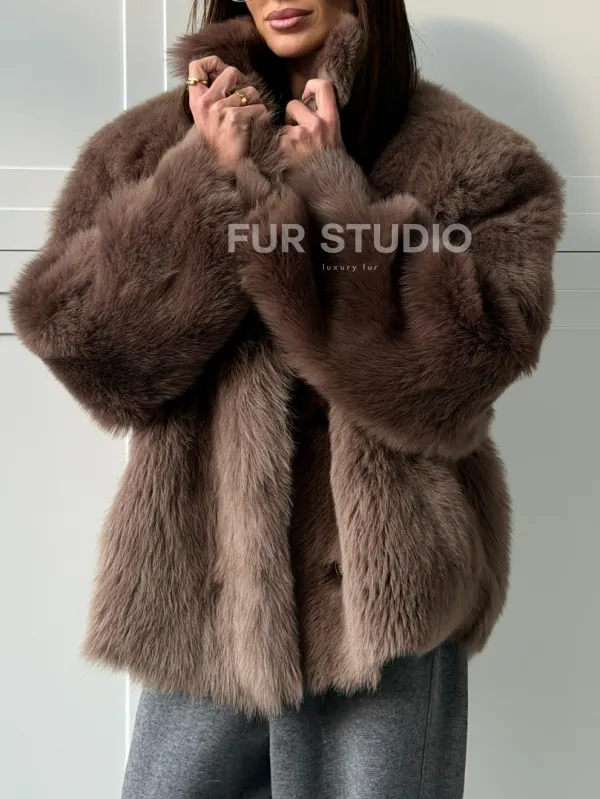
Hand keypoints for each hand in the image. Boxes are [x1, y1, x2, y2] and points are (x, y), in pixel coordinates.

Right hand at [187, 56, 267, 171]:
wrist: (220, 169)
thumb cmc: (217, 144)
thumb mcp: (206, 117)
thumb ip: (211, 96)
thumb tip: (226, 75)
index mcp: (196, 100)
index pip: (196, 66)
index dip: (212, 62)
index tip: (222, 71)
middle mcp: (206, 102)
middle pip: (230, 71)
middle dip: (243, 82)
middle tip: (244, 98)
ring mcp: (220, 110)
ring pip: (250, 90)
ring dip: (255, 103)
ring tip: (250, 117)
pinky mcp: (235, 119)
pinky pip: (259, 107)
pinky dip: (262, 116)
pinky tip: (256, 126)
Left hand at [280, 79, 342, 166]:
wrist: (328, 191)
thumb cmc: (331, 167)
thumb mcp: (334, 139)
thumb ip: (322, 122)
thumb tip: (307, 108)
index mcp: (331, 120)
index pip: (324, 87)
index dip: (312, 85)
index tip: (306, 96)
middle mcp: (315, 124)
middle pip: (293, 104)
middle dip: (290, 117)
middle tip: (296, 133)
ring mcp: (298, 136)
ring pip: (281, 126)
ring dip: (284, 136)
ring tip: (293, 153)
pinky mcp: (284, 147)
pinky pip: (275, 141)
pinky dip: (278, 150)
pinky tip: (287, 161)